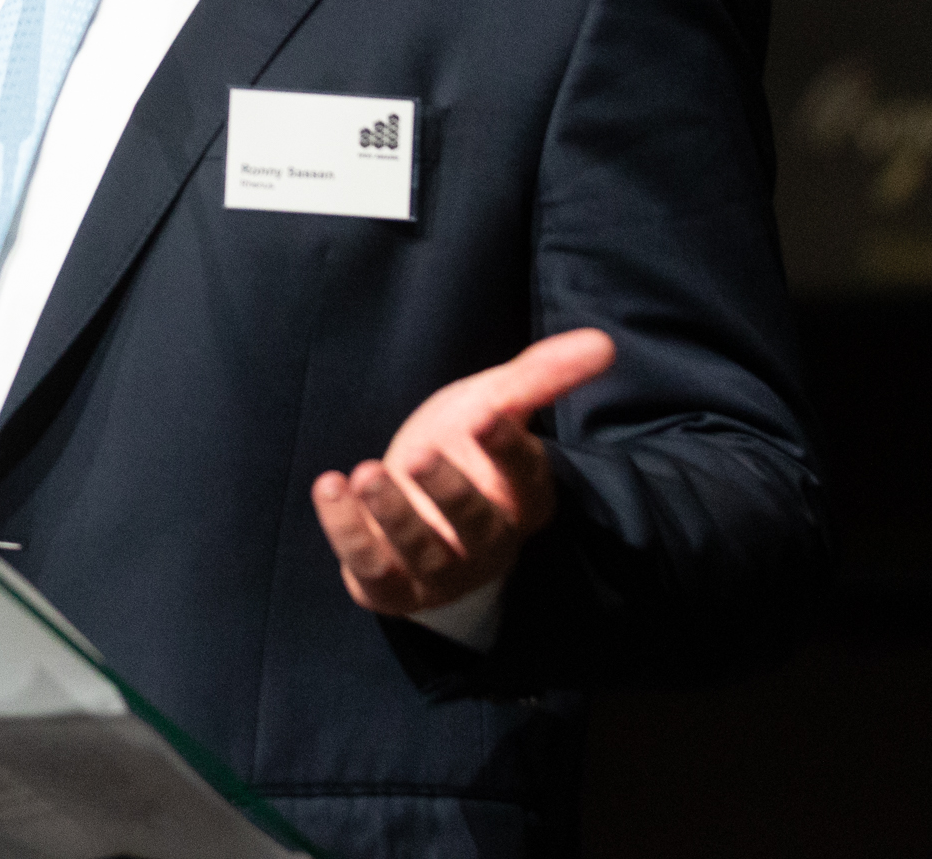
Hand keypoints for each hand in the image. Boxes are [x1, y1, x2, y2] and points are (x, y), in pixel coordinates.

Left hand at [311, 329, 615, 618]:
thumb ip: (541, 376)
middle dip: (451, 493)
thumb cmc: (464, 450)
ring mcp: (440, 572)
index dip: (508, 449)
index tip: (489, 417)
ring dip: (395, 514)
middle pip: (478, 525)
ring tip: (367, 472)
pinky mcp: (392, 588)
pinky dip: (347, 532)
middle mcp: (488, 543)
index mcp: (523, 497)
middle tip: (421, 452)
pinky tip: (330, 487)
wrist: (417, 504)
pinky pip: (372, 570)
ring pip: (423, 553)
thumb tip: (602, 343)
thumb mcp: (496, 403)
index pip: (525, 478)